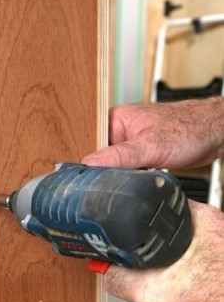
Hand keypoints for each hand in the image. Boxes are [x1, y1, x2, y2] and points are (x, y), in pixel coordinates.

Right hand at [82, 97, 223, 169]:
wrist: (214, 133)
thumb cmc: (189, 128)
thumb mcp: (149, 146)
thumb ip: (119, 157)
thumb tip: (89, 165)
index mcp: (114, 120)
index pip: (91, 145)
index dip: (89, 165)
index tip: (91, 181)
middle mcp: (120, 131)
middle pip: (101, 159)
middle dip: (109, 172)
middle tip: (119, 180)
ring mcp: (130, 144)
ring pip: (115, 167)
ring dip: (122, 176)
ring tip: (135, 175)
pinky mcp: (141, 155)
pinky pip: (128, 170)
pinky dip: (133, 177)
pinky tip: (140, 178)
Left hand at [101, 201, 223, 301]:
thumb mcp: (211, 229)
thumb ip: (178, 217)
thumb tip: (160, 202)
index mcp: (153, 293)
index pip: (113, 280)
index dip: (120, 267)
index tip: (125, 263)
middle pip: (140, 299)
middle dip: (155, 286)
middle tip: (180, 275)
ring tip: (200, 294)